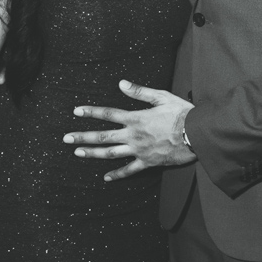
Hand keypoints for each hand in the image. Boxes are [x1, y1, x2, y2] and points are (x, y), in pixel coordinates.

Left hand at [65, 80, 195, 180]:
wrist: (196, 134)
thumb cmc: (181, 113)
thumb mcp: (161, 97)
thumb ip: (140, 92)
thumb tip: (122, 84)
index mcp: (135, 118)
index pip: (108, 114)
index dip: (91, 112)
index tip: (76, 111)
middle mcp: (133, 135)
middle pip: (103, 136)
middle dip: (82, 136)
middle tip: (66, 138)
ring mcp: (139, 150)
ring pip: (111, 153)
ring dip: (93, 153)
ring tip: (78, 152)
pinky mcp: (148, 162)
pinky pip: (129, 170)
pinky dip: (117, 175)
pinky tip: (106, 178)